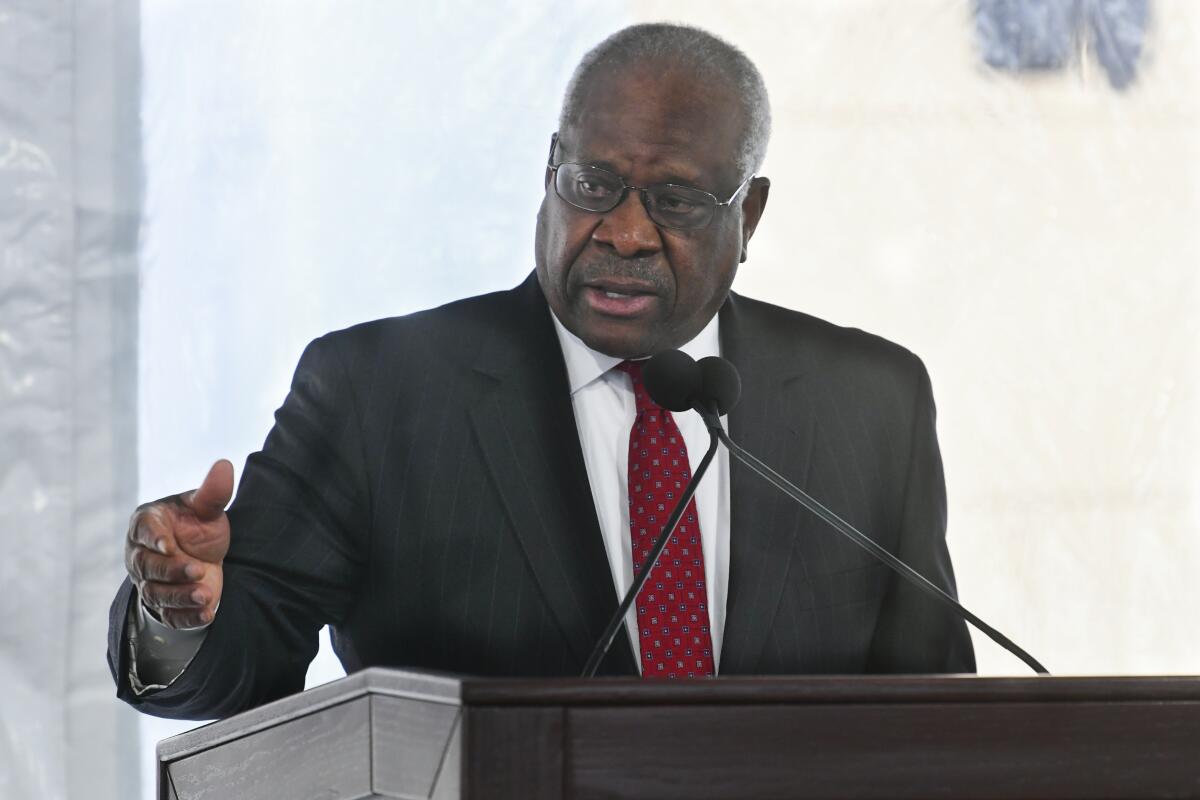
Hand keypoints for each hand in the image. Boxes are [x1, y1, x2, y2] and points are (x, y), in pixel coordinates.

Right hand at [125, 460, 233, 628]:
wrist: (202, 557)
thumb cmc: (197, 526)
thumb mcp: (206, 509)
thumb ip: (212, 492)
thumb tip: (224, 465)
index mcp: (147, 523)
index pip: (144, 530)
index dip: (154, 538)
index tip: (169, 545)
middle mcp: (141, 554)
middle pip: (148, 567)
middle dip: (172, 571)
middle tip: (197, 570)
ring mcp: (149, 582)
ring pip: (157, 593)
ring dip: (180, 596)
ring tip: (206, 594)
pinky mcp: (164, 606)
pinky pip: (170, 615)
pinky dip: (187, 617)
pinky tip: (207, 614)